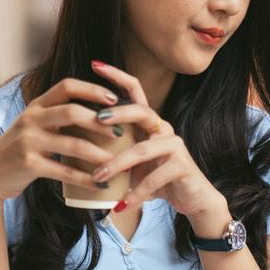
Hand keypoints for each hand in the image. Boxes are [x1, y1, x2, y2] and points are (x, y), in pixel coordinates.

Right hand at [0, 77, 121, 203]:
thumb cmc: (22, 150)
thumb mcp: (35, 126)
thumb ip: (58, 117)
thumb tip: (101, 114)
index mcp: (36, 105)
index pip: (67, 86)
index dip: (92, 89)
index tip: (115, 99)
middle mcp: (31, 118)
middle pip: (72, 112)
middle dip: (100, 122)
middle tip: (121, 133)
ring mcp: (28, 141)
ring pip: (72, 144)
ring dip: (99, 155)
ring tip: (117, 163)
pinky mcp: (28, 164)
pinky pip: (64, 171)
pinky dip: (85, 179)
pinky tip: (100, 184)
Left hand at [86, 60, 225, 223]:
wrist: (193, 200)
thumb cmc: (159, 179)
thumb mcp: (135, 163)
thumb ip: (115, 151)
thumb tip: (75, 147)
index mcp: (149, 124)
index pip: (135, 91)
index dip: (116, 76)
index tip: (94, 64)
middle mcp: (163, 129)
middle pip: (141, 111)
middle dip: (118, 112)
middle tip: (96, 119)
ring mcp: (175, 146)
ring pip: (142, 150)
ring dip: (116, 165)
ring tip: (97, 177)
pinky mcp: (182, 167)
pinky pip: (154, 178)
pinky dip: (135, 194)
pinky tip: (121, 205)